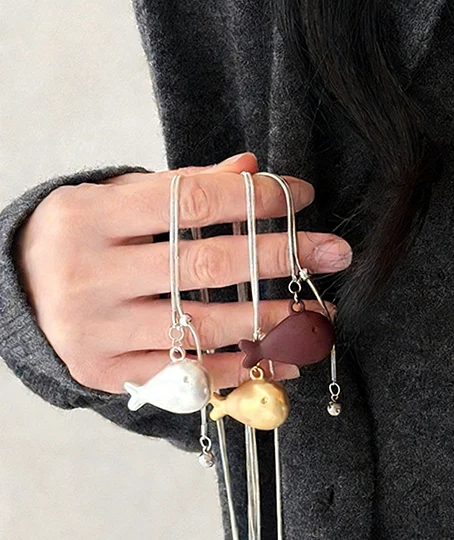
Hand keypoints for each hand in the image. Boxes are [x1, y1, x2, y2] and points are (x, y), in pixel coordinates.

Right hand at [15, 152, 350, 393]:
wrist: (14, 292)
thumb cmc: (81, 238)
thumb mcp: (118, 198)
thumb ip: (184, 185)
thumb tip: (251, 166)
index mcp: (92, 217)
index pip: (192, 202)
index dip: (255, 199)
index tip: (302, 197)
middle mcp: (89, 275)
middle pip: (205, 265)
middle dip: (280, 257)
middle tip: (335, 254)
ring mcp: (96, 330)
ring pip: (202, 325)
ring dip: (272, 320)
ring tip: (320, 312)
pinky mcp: (106, 373)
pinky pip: (186, 372)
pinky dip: (240, 366)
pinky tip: (283, 358)